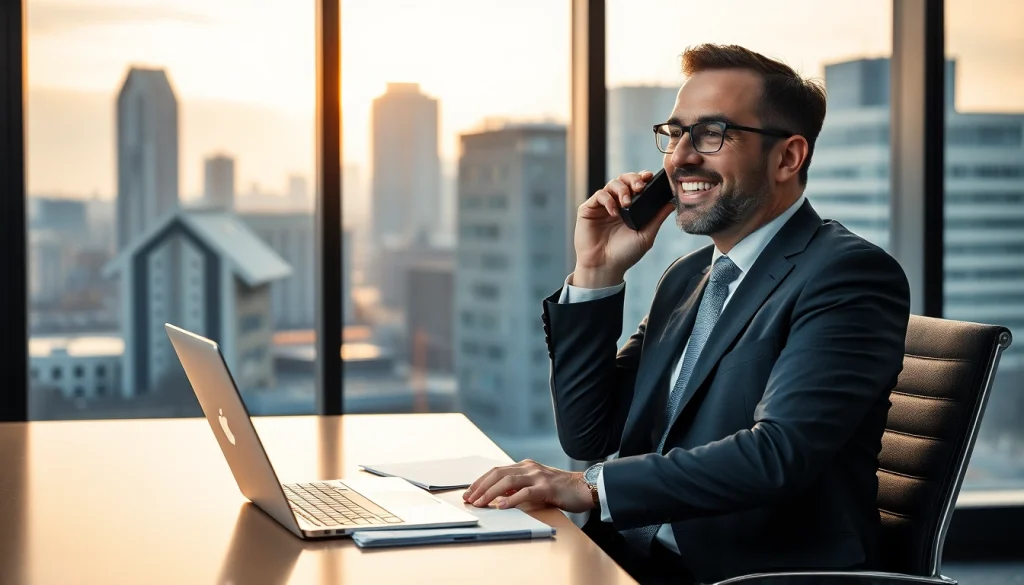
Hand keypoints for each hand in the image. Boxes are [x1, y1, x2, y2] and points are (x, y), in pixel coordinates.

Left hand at [462, 459, 594, 512]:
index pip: (496, 471)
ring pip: (508, 481)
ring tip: (479, 503)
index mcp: (525, 466)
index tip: (468, 493)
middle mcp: (529, 467)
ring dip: (490, 493)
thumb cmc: (561, 490)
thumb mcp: (536, 486)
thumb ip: (518, 488)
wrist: (585, 487)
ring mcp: (538, 476)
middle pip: (497, 473)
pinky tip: (500, 506)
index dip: (480, 482)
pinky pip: (525, 492)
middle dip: (480, 487)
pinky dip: (511, 500)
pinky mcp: (547, 487)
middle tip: (468, 499)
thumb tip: (497, 497)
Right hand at [573, 170, 675, 287]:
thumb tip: (673, 202)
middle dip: (633, 179)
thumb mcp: (646, 235)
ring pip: (612, 183)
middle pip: (625, 179)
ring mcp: (602, 206)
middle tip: (639, 187)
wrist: (604, 266)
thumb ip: (658, 217)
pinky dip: (608, 200)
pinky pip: (599, 195)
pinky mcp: (589, 209)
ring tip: (626, 203)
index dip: (643, 178)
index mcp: (631, 208)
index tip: (650, 177)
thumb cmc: (625, 254)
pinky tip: (614, 211)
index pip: (637, 185)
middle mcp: (617, 204)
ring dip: (622, 189)